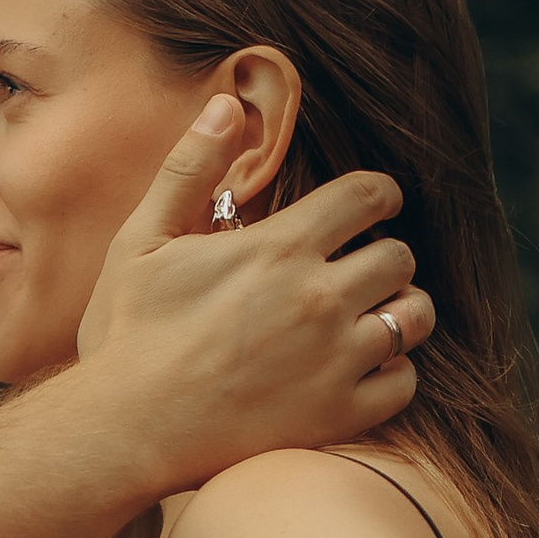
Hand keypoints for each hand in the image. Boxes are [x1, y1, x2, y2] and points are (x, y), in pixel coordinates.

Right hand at [78, 100, 435, 483]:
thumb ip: (189, 168)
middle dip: (384, 254)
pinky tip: (361, 370)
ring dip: (401, 309)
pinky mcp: (338, 414)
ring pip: (415, 316)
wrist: (123, 432)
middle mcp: (320, 298)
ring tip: (373, 316)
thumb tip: (228, 105)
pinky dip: (393, 372)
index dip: (379, 194)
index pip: (367, 197)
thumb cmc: (127, 336)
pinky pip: (403, 382)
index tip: (375, 205)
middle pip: (398, 256)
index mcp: (279, 248)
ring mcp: (335, 360)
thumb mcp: (143, 241)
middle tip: (360, 267)